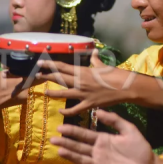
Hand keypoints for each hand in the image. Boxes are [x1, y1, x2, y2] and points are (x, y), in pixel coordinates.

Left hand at [34, 52, 148, 115]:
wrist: (125, 87)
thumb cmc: (115, 74)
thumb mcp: (103, 65)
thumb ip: (95, 60)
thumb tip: (94, 52)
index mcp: (83, 71)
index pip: (63, 66)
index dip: (50, 65)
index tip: (40, 62)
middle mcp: (80, 82)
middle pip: (60, 79)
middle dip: (47, 77)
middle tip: (37, 75)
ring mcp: (84, 94)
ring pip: (64, 94)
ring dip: (53, 93)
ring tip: (44, 92)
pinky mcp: (89, 104)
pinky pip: (75, 109)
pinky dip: (67, 111)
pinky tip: (60, 110)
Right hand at [51, 110, 162, 163]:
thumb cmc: (140, 147)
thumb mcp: (129, 129)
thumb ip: (114, 120)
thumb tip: (98, 110)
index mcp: (102, 139)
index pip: (84, 134)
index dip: (72, 131)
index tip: (60, 127)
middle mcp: (97, 151)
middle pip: (78, 147)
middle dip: (66, 143)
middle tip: (52, 139)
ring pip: (81, 159)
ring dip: (70, 156)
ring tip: (59, 151)